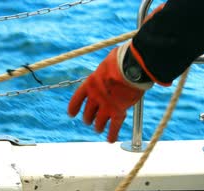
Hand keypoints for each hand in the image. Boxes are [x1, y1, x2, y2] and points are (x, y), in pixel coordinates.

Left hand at [67, 3, 163, 142]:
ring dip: (98, 126)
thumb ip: (112, 60)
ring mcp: (105, 105)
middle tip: (90, 121)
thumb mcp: (112, 57)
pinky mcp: (117, 111)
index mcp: (91, 82)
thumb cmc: (125, 57)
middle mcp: (95, 95)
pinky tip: (111, 141)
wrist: (132, 66)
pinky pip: (113, 126)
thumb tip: (129, 35)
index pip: (78, 98)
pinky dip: (112, 135)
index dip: (74, 107)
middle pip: (88, 112)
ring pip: (98, 121)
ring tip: (99, 129)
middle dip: (89, 118)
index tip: (71, 114)